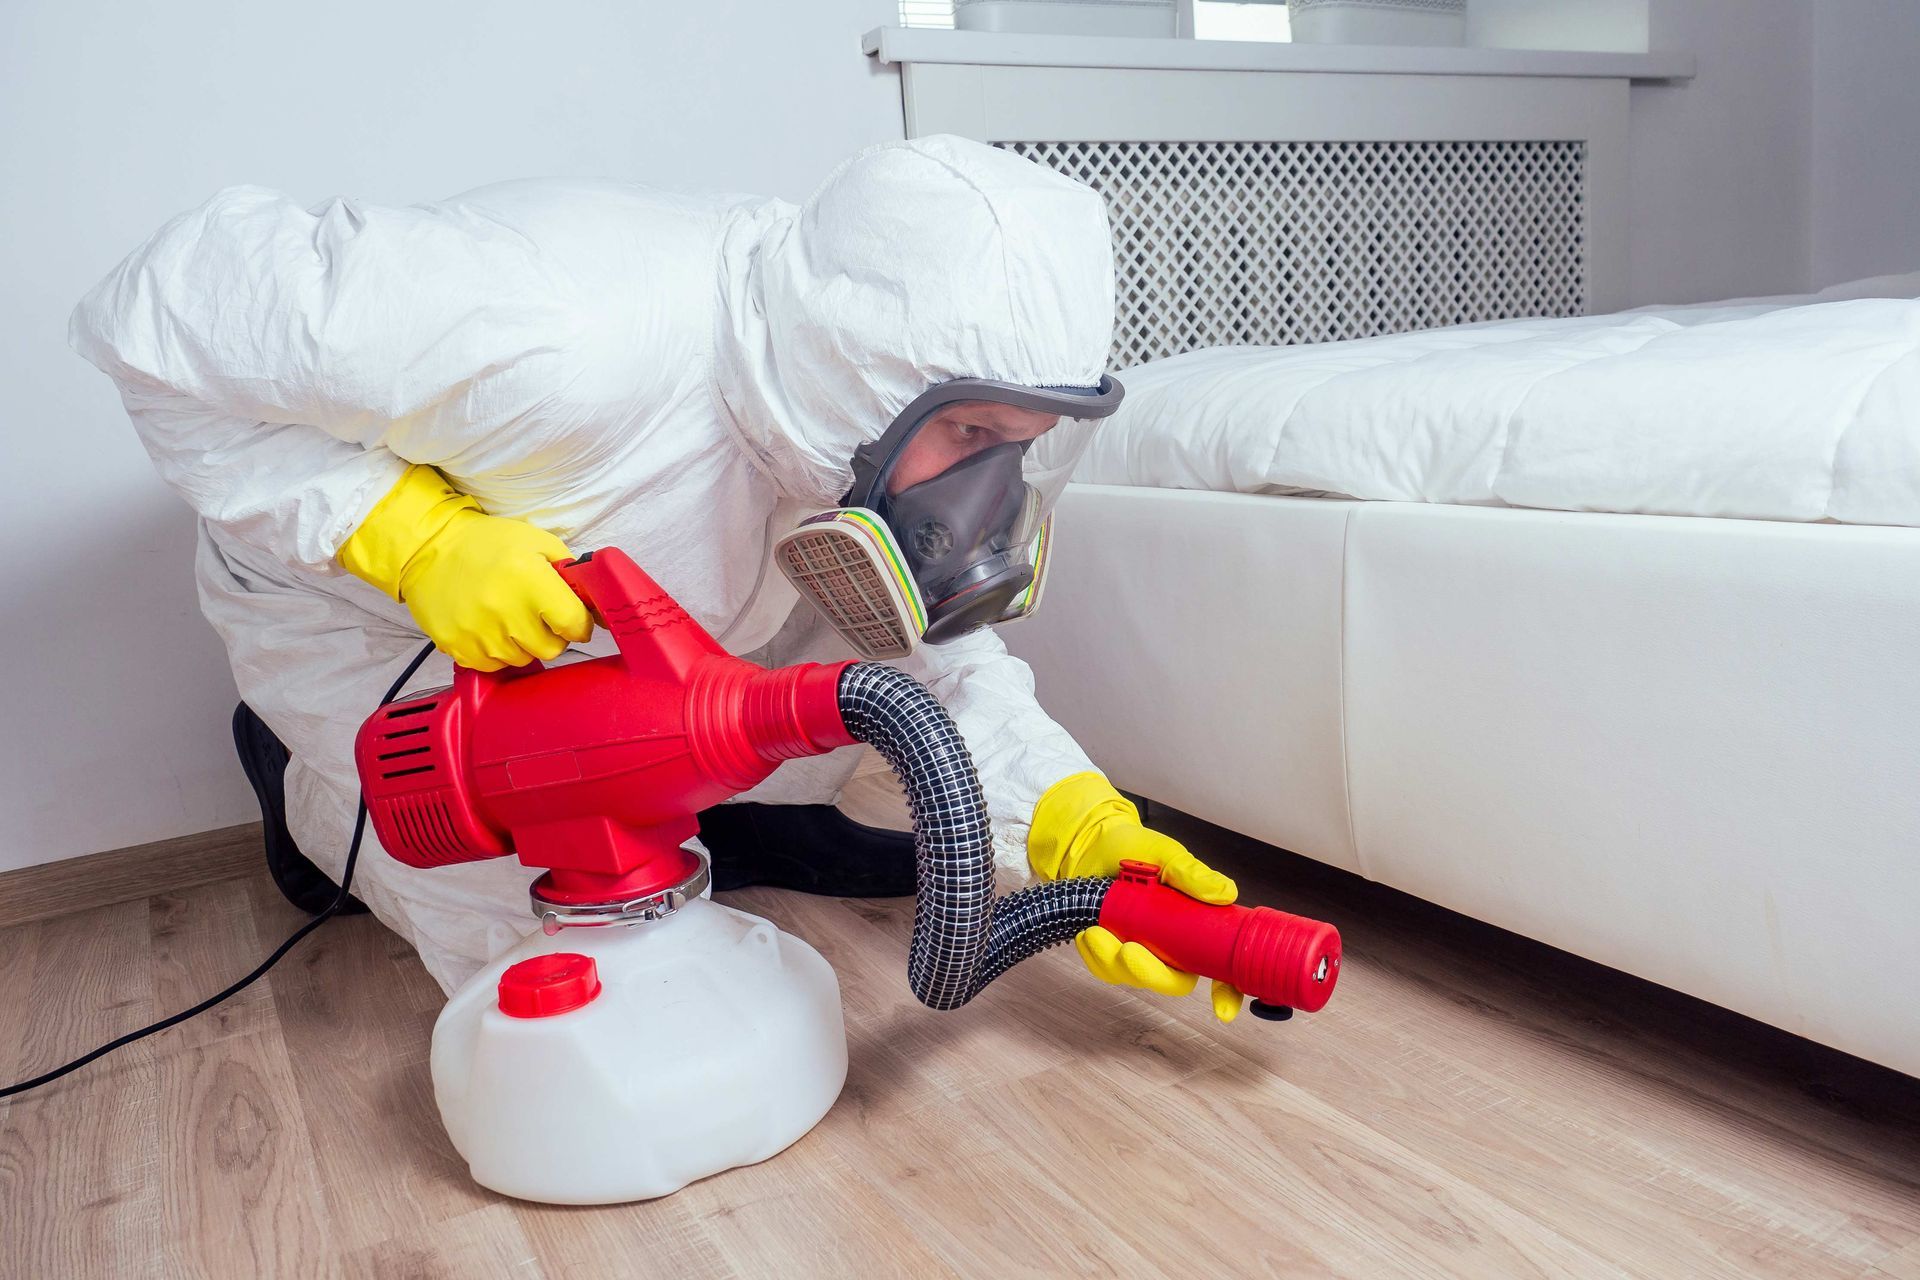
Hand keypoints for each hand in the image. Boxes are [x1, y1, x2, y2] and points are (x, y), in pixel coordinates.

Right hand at [340, 465, 592, 669]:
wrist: (428, 549)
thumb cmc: (488, 543)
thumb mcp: (537, 542)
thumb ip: (570, 571)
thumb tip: (593, 600)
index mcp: (531, 581)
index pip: (575, 624)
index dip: (579, 623)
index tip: (573, 619)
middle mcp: (506, 612)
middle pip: (552, 649)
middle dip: (553, 635)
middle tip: (539, 616)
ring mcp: (479, 634)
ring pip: (523, 659)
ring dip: (523, 644)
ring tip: (509, 617)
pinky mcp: (457, 647)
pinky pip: (493, 666)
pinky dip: (497, 652)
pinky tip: (489, 628)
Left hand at [1029, 772, 1244, 1021]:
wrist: (1090, 846)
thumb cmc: (1132, 849)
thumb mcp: (1165, 854)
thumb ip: (1192, 873)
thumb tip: (1224, 892)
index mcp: (1194, 927)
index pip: (1221, 968)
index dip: (1228, 994)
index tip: (1223, 1009)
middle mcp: (1171, 946)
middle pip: (1174, 982)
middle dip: (1150, 974)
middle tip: (1130, 951)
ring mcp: (1142, 952)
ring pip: (1135, 978)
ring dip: (1113, 961)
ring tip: (1096, 932)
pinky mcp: (1112, 955)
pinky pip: (1107, 970)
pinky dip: (1096, 956)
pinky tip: (1089, 933)